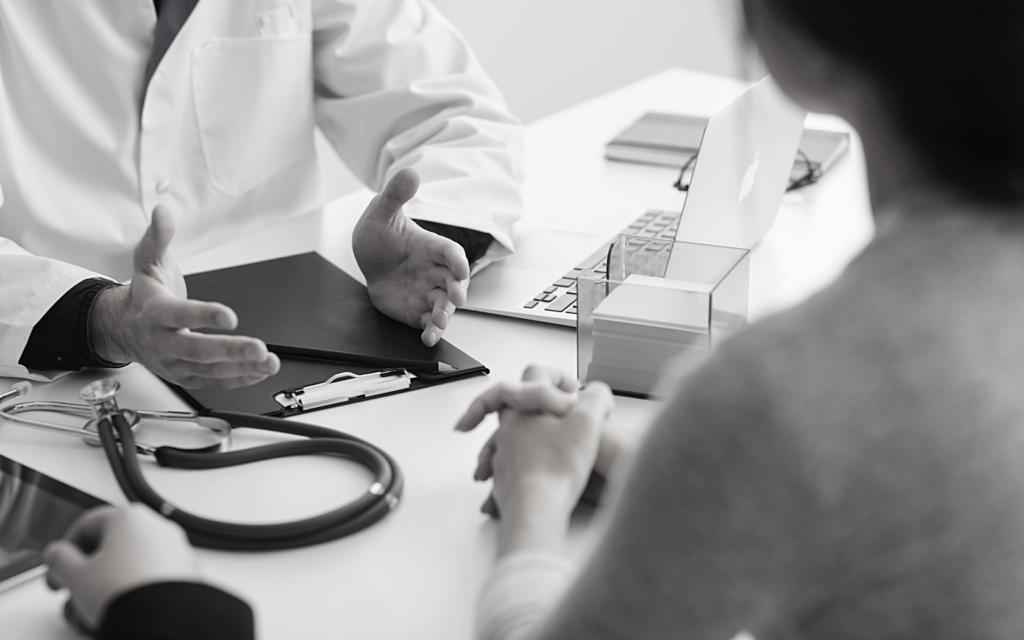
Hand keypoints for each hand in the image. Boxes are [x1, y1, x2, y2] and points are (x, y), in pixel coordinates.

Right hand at [43, 505, 201, 632]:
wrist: (163, 620)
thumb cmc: (125, 593)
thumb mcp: (76, 576)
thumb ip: (59, 559)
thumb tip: (57, 554)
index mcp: (131, 518)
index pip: (87, 524)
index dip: (66, 550)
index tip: (58, 570)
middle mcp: (158, 528)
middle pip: (113, 543)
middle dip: (90, 569)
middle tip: (76, 589)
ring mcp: (177, 549)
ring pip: (133, 562)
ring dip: (111, 581)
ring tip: (97, 607)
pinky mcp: (187, 573)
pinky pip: (153, 576)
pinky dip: (136, 588)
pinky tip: (124, 608)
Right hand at [89, 206, 279, 388]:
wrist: (123, 328)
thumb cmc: (144, 295)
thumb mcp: (148, 261)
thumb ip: (158, 237)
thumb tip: (162, 212)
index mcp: (155, 312)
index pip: (180, 315)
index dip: (204, 317)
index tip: (230, 316)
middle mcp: (163, 341)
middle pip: (196, 350)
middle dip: (230, 351)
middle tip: (259, 348)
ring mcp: (173, 362)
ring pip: (208, 370)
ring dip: (242, 368)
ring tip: (269, 362)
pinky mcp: (185, 375)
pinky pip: (213, 382)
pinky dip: (238, 379)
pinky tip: (259, 372)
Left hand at [353, 168, 470, 346]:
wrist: (368, 261)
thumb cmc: (380, 235)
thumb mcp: (382, 212)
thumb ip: (396, 195)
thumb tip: (410, 171)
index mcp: (431, 247)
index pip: (451, 252)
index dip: (457, 259)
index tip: (460, 267)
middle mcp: (434, 271)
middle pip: (453, 282)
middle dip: (457, 291)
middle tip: (456, 298)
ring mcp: (427, 292)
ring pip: (444, 305)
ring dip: (444, 315)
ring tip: (439, 323)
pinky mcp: (418, 310)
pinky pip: (428, 322)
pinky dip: (431, 331)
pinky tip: (428, 338)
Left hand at [457, 365, 625, 509]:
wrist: (536, 508)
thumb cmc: (556, 467)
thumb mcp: (588, 423)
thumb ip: (596, 398)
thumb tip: (599, 392)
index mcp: (524, 409)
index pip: (532, 373)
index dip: (555, 375)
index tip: (569, 387)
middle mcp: (508, 429)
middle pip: (516, 404)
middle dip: (537, 406)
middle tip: (555, 411)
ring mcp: (503, 455)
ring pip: (509, 436)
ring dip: (527, 437)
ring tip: (551, 446)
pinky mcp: (504, 480)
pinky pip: (510, 466)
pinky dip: (525, 466)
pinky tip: (542, 474)